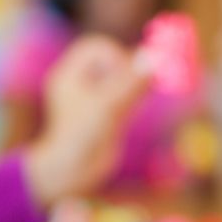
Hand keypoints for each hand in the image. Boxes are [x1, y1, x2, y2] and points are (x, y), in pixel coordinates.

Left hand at [24, 34, 151, 207]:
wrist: (72, 174)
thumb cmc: (80, 139)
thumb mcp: (106, 107)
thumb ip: (130, 83)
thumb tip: (153, 58)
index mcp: (68, 75)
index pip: (97, 48)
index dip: (115, 57)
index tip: (128, 76)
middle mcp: (78, 82)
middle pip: (111, 60)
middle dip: (129, 69)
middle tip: (145, 83)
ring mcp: (92, 97)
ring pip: (121, 77)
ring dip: (135, 83)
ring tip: (138, 100)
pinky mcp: (105, 112)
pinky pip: (125, 93)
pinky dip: (136, 95)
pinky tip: (135, 109)